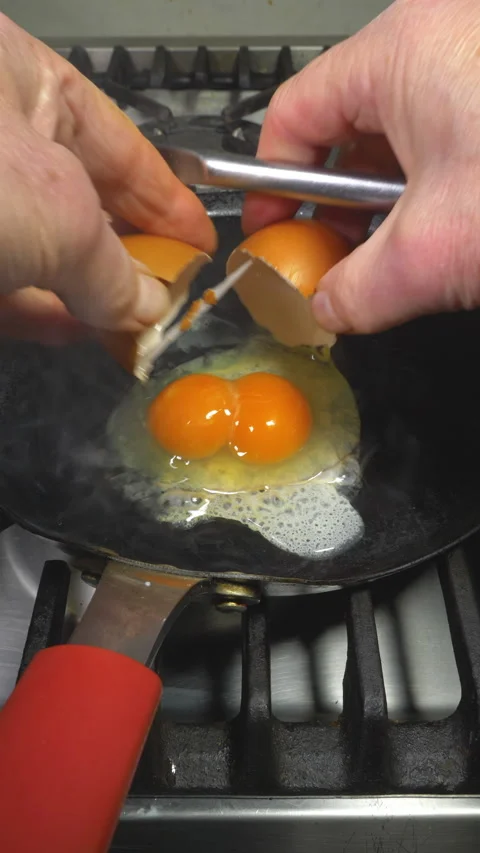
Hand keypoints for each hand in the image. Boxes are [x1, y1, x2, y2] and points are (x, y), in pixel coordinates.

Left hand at [0, 14, 215, 343]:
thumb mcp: (58, 216)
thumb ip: (115, 270)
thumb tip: (150, 305)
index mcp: (18, 77)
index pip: (118, 142)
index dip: (168, 199)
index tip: (198, 242)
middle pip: (82, 201)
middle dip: (129, 256)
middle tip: (168, 294)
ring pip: (40, 246)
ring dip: (86, 293)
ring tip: (129, 326)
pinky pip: (4, 278)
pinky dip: (39, 309)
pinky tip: (72, 331)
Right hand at [243, 0, 479, 334]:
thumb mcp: (437, 249)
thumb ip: (361, 290)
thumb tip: (327, 312)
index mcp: (399, 52)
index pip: (293, 116)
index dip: (271, 182)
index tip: (274, 232)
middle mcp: (440, 36)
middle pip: (346, 127)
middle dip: (335, 203)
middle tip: (335, 259)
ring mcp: (479, 57)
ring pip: (402, 135)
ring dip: (390, 202)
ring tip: (399, 253)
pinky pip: (450, 133)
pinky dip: (436, 186)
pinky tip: (448, 230)